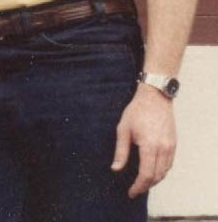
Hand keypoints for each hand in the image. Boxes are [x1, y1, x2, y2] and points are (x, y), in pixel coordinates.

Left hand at [111, 83, 176, 197]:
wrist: (155, 97)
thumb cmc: (136, 111)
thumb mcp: (123, 129)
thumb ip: (120, 151)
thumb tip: (115, 169)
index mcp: (149, 146)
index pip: (146, 174)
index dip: (138, 186)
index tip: (131, 192)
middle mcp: (163, 148)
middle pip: (157, 176)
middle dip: (146, 186)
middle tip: (135, 190)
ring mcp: (171, 146)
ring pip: (165, 171)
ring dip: (154, 180)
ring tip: (142, 183)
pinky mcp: (174, 143)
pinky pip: (169, 163)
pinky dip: (161, 171)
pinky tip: (152, 171)